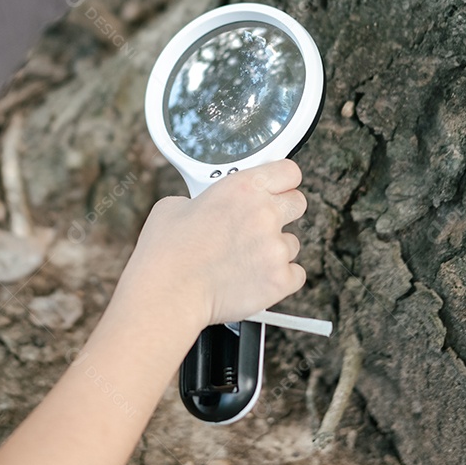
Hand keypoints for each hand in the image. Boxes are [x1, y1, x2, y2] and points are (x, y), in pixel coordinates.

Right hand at [118, 160, 307, 328]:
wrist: (169, 293)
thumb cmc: (167, 253)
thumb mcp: (174, 205)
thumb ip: (201, 200)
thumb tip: (203, 208)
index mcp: (243, 188)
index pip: (288, 171)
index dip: (283, 180)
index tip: (278, 187)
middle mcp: (264, 214)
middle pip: (299, 202)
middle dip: (283, 211)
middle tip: (262, 223)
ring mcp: (275, 248)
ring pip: (293, 243)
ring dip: (275, 250)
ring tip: (246, 260)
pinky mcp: (280, 280)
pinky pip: (295, 275)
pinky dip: (279, 278)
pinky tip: (255, 279)